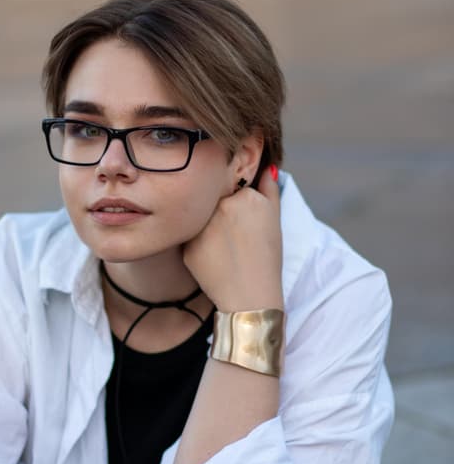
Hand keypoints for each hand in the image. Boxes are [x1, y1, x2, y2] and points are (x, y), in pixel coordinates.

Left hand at [183, 166, 283, 311]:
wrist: (249, 296)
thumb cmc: (266, 259)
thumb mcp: (275, 219)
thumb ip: (269, 188)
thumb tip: (264, 167)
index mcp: (244, 197)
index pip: (233, 186)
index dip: (236, 203)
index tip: (242, 221)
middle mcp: (221, 207)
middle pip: (214, 199)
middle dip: (220, 212)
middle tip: (232, 237)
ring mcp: (201, 226)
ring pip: (199, 216)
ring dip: (207, 226)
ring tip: (223, 247)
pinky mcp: (187, 245)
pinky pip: (190, 236)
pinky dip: (199, 244)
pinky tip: (213, 257)